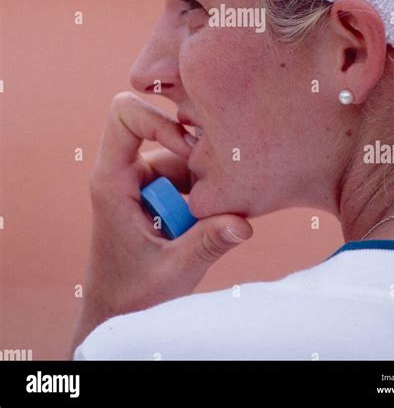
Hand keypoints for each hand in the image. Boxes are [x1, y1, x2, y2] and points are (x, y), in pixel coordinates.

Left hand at [68, 92, 252, 356]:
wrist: (117, 314)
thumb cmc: (133, 296)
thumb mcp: (174, 271)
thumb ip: (207, 243)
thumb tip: (245, 223)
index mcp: (112, 181)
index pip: (124, 116)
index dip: (159, 120)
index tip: (189, 150)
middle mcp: (123, 173)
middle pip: (160, 129)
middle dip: (192, 152)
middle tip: (216, 181)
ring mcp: (139, 181)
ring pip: (177, 155)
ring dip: (200, 177)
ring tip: (216, 209)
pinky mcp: (154, 192)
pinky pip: (183, 175)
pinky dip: (201, 190)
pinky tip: (212, 216)